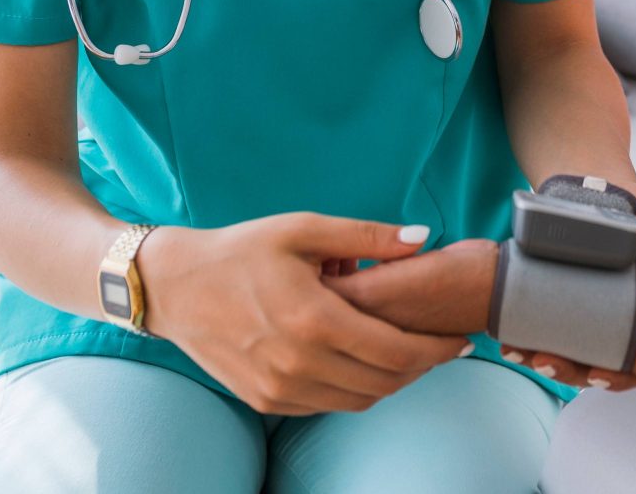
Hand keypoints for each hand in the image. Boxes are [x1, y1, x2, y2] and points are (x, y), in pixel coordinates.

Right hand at [138, 215, 470, 415]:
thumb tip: (422, 236)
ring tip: (407, 352)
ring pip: (359, 400)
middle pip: (385, 382)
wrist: (173, 288)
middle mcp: (299, 363)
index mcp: (314, 320)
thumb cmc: (241, 251)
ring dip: (390, 381)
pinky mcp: (265, 401)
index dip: (438, 350)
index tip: (462, 339)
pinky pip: (327, 405)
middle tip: (442, 347)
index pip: (397, 351)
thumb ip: (367, 236)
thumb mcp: (303, 229)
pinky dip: (354, 389)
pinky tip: (362, 361)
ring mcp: (280, 388)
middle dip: (422, 367)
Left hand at [510, 178, 635, 391]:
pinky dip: (529, 340)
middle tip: (543, 361)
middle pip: (598, 365)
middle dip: (570, 371)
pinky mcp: (560, 302)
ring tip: (516, 351)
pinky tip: (509, 341)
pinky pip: (548, 332)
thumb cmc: (626, 202)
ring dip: (544, 361)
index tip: (597, 375)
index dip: (619, 375)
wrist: (588, 189)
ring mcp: (588, 314)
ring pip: (570, 355)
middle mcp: (618, 320)